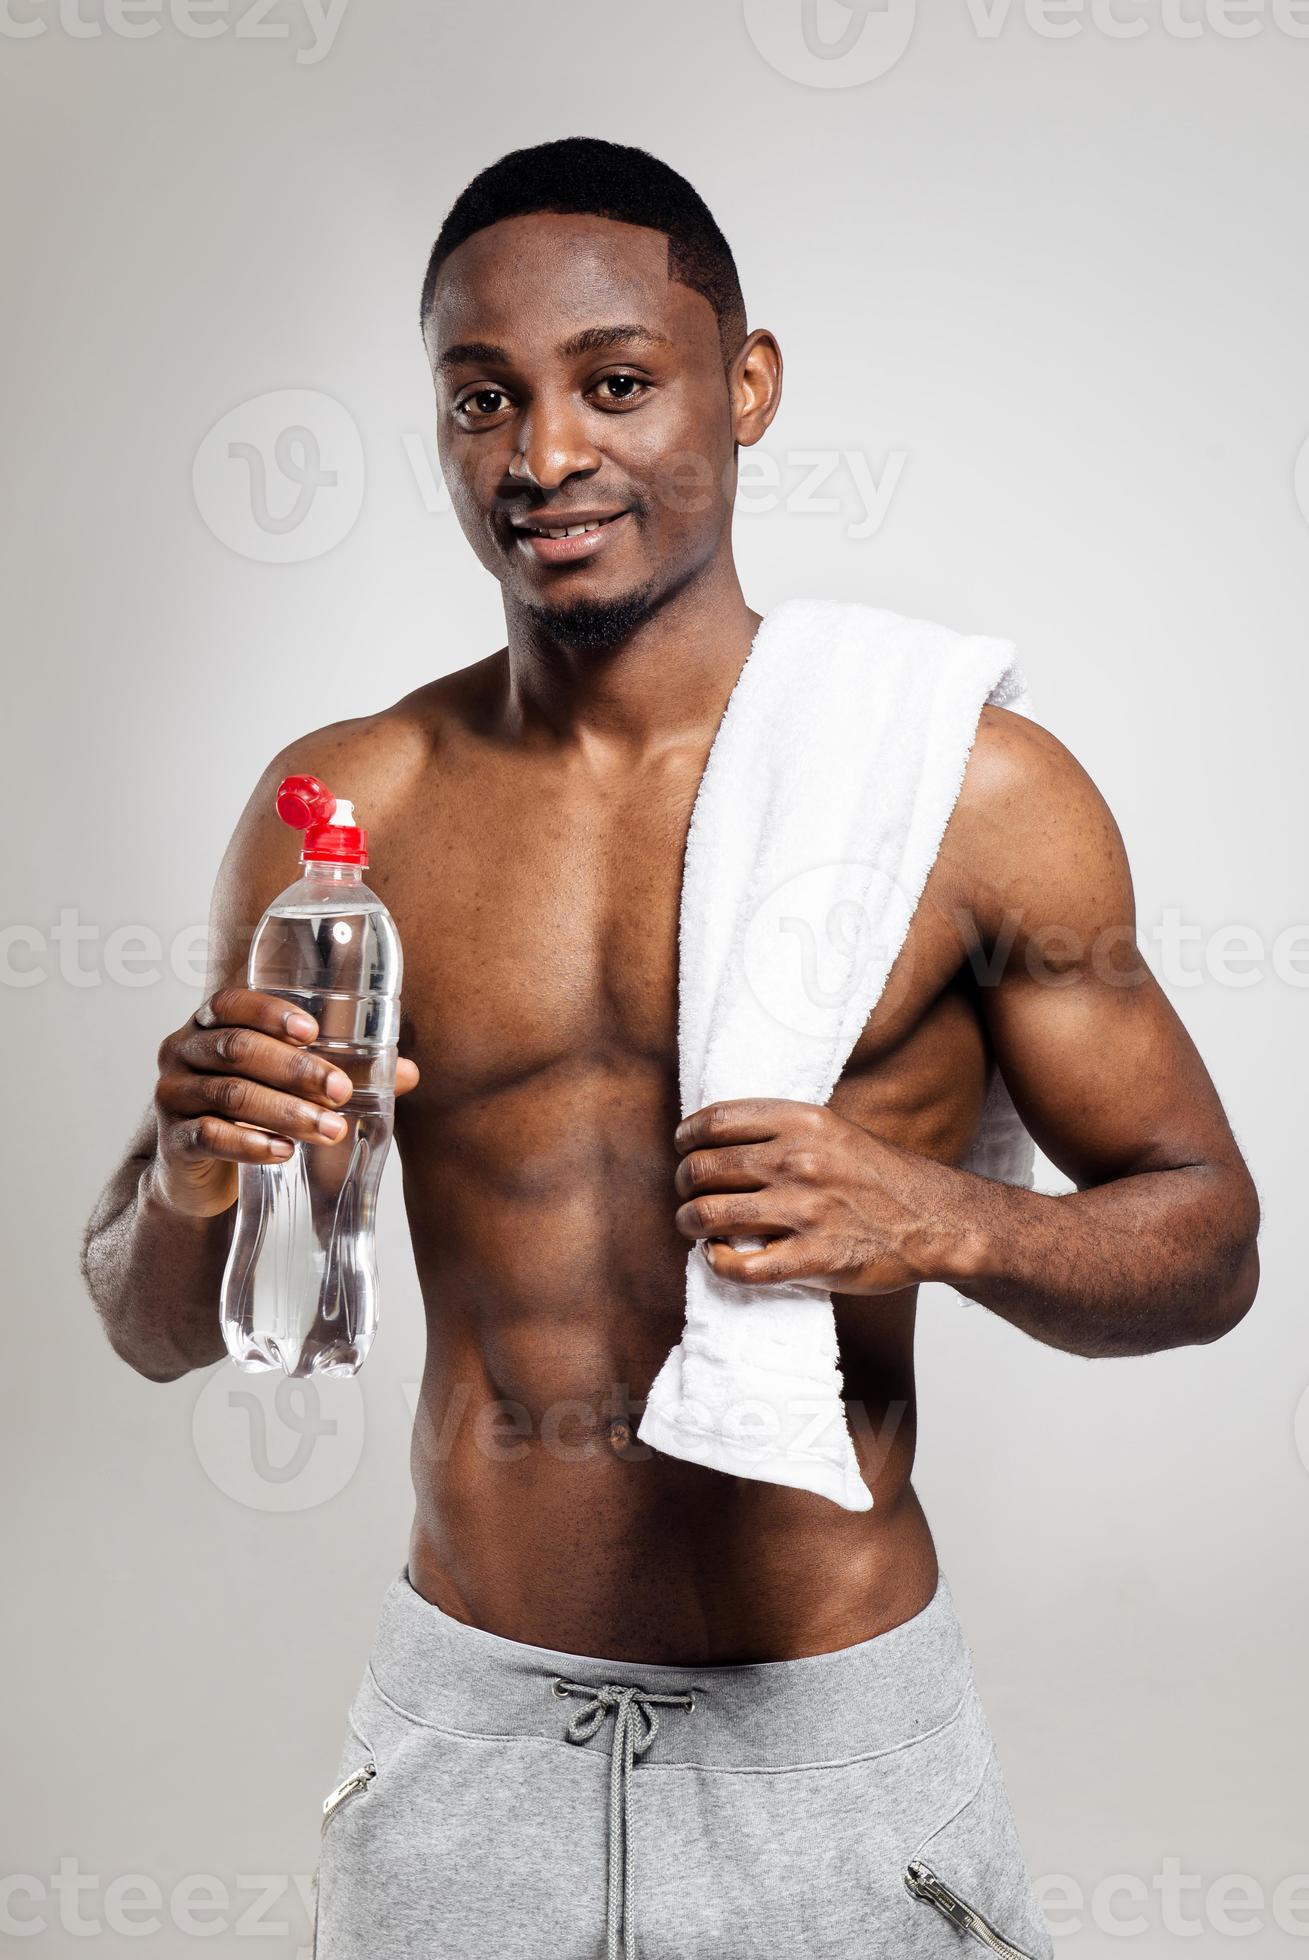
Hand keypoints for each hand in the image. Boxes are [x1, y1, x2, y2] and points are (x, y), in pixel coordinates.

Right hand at [151, 987, 419, 1218]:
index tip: (314, 1031)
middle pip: (237, 1048)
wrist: (199, 1172)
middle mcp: (183, 1050)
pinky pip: (210, 1136)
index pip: (232, 1001)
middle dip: (295, 1069)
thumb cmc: (252, 1110)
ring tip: (330, 1129)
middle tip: (341, 1091)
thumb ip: (343, 1072)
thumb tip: (408, 1072)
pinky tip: (284, 1152)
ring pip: (231, 1094)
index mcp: (211, 1023)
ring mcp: (173, 1094)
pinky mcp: (172, 1140)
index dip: (270, 1012)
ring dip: (285, 1111)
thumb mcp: (290, 1085)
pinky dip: (251, 1144)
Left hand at [671, 1098, 966, 1293]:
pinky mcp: (814, 1258)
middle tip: (688, 1194)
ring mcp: (805, 1211)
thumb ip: (781, 1131)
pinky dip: (716, 1263)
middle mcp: (798, 1161)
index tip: (683, 1148)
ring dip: (689, 1223)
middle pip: (703, 1168)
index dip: (686, 1136)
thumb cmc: (879, 1177)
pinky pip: (740, 1266)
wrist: (934, 1220)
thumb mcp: (834, 1131)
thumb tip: (717, 1141)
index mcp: (803, 1122)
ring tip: (695, 1227)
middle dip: (684, 1184)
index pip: (716, 1120)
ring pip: (709, 1215)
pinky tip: (718, 1257)